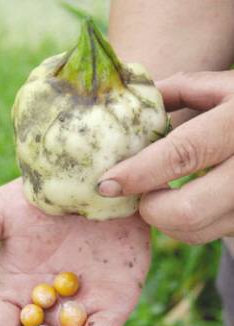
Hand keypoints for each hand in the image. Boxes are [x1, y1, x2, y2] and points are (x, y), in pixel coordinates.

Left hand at [98, 71, 233, 244]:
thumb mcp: (221, 88)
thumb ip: (178, 91)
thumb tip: (128, 105)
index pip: (182, 153)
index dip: (139, 172)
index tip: (106, 184)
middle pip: (188, 209)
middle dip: (149, 207)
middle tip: (138, 193)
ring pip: (194, 229)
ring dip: (163, 217)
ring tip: (159, 194)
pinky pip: (204, 234)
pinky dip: (181, 224)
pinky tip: (179, 203)